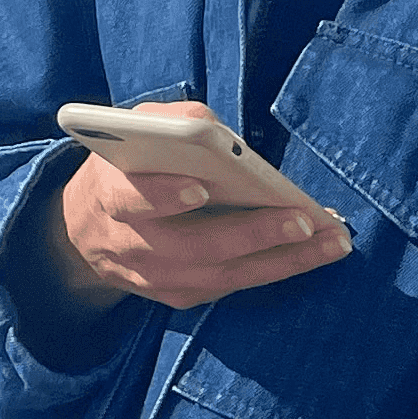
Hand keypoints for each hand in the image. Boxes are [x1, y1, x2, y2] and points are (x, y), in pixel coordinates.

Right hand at [45, 107, 351, 313]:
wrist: (86, 233)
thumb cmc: (124, 169)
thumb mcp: (131, 133)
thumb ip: (168, 122)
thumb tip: (217, 133)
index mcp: (111, 196)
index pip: (133, 199)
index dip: (164, 195)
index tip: (200, 187)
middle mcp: (131, 246)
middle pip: (193, 246)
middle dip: (251, 234)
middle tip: (301, 220)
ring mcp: (156, 279)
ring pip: (222, 275)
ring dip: (281, 260)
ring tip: (331, 241)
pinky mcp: (179, 296)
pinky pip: (231, 286)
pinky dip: (274, 269)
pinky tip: (313, 251)